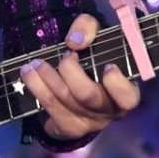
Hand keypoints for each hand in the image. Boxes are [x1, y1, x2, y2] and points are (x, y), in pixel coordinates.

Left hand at [21, 13, 140, 142]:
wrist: (78, 86)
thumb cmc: (95, 57)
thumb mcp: (96, 36)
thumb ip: (89, 28)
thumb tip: (75, 41)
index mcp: (126, 92)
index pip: (128, 97)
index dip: (117, 85)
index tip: (108, 66)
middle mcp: (109, 112)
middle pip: (87, 96)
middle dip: (70, 71)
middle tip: (65, 55)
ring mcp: (89, 123)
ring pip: (64, 101)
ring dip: (46, 78)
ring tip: (34, 63)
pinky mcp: (69, 128)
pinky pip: (50, 109)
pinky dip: (37, 89)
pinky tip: (30, 75)